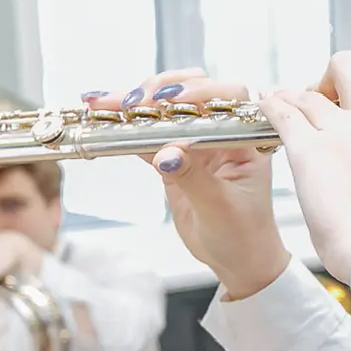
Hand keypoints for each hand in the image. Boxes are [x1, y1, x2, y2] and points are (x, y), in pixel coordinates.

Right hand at [121, 70, 290, 299]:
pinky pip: (149, 137)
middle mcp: (222, 134)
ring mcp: (196, 143)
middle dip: (160, 90)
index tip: (168, 100)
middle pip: (192, 92)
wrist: (238, 260)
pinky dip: (127, 130)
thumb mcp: (219, 207)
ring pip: (166, 111)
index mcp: (246, 139)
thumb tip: (165, 153)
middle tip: (132, 102)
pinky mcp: (174, 158)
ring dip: (136, 104)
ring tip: (106, 103)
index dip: (198, 91)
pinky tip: (104, 121)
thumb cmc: (244, 235)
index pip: (227, 98)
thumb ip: (193, 177)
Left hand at [258, 51, 350, 280]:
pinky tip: (267, 110)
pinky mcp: (307, 150)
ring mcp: (339, 131)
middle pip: (348, 66)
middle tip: (327, 94)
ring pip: (307, 92)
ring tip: (285, 103)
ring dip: (294, 96)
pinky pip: (282, 113)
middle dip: (333, 75)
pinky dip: (271, 107)